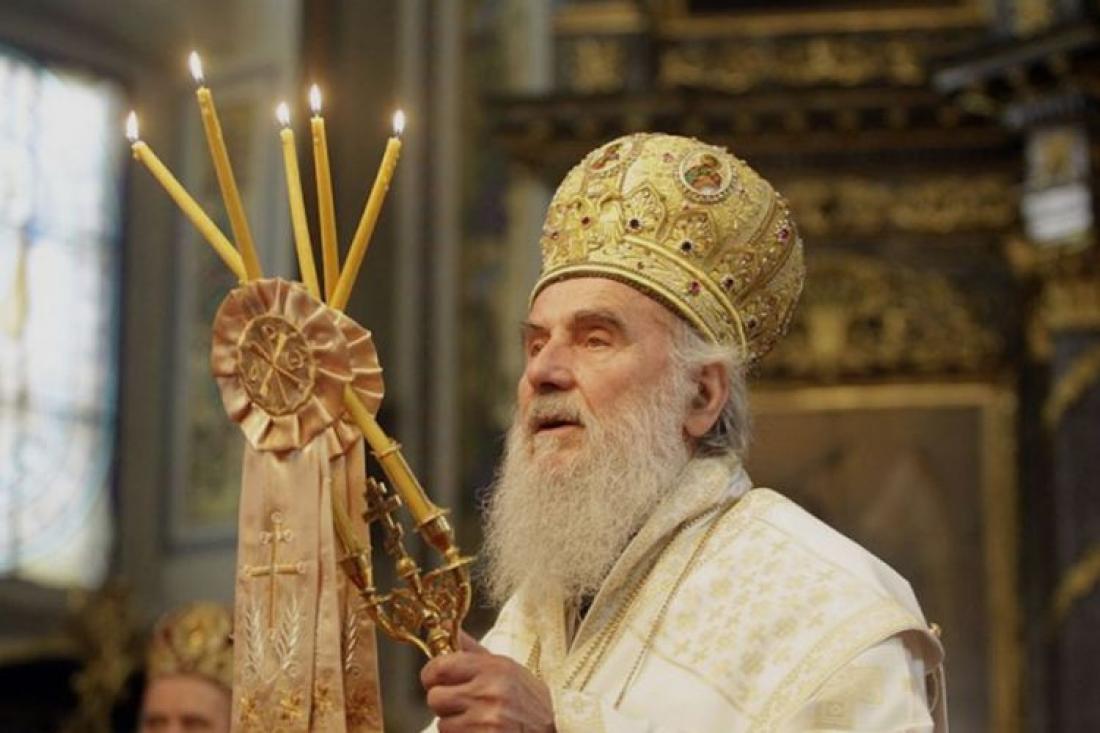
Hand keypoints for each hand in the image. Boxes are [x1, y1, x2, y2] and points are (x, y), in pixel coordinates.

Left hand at [421, 631, 555, 731]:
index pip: (439, 668)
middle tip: (461, 702)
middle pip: (435, 698)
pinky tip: (480, 731)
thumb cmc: (527, 697)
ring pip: (442, 724)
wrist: (555, 725)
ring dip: (454, 724)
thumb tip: (448, 628)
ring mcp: (487, 721)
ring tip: (476, 719)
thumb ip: (471, 651)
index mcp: (492, 668)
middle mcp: (488, 693)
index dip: (432, 675)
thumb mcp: (504, 666)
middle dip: (444, 702)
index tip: (436, 679)